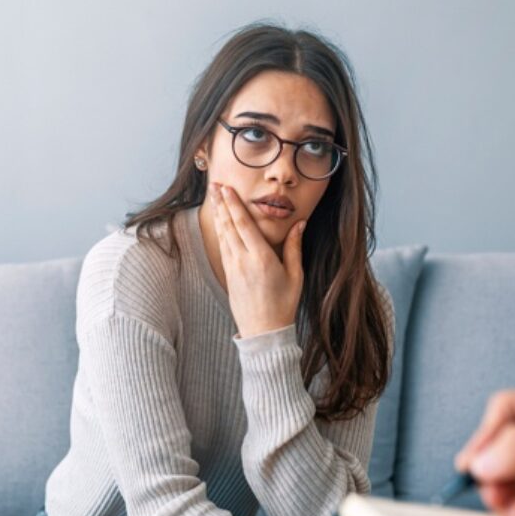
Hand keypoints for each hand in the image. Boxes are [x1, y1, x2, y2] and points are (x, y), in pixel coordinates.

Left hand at [209, 182, 305, 338]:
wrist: (263, 331)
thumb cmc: (283, 304)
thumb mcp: (295, 275)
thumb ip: (295, 247)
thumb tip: (300, 223)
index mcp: (261, 258)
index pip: (244, 224)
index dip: (234, 204)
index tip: (228, 188)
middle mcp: (243, 260)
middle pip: (229, 225)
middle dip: (222, 203)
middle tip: (215, 184)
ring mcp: (233, 268)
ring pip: (223, 235)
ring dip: (218, 214)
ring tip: (214, 197)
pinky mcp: (228, 275)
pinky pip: (223, 247)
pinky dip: (220, 231)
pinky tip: (219, 222)